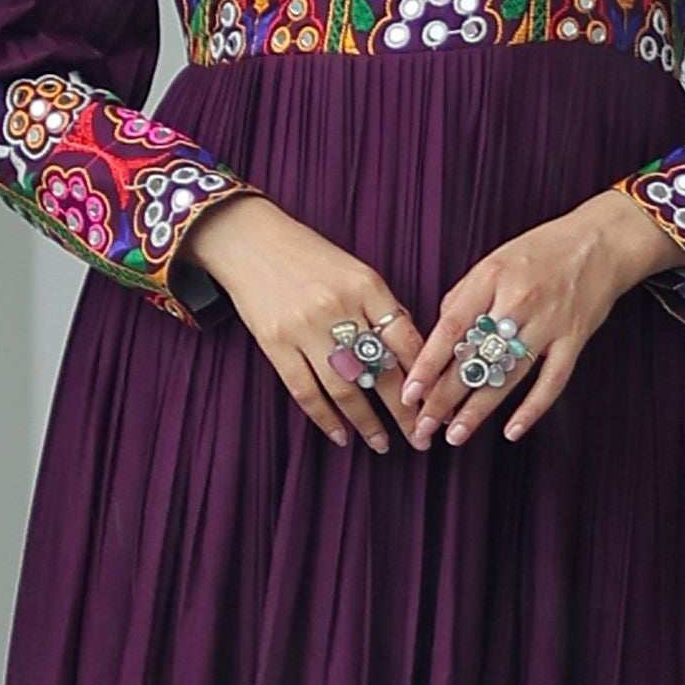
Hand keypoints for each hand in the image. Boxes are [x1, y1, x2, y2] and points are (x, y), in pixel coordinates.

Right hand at [179, 192, 426, 452]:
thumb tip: (409, 354)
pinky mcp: (275, 344)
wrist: (249, 240)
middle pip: (380, 370)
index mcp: (366, 286)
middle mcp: (339, 308)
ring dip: (368, 423)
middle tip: (421, 439)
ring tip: (383, 444)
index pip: (405, 340)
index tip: (435, 404)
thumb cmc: (308, 256)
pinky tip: (341, 436)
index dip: (423, 377)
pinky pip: (305, 391)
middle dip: (404, 412)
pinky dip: (325, 418)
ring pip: (345, 389)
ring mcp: (305, 328)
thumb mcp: (355, 271)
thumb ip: (381, 309)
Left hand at [399, 189, 673, 447]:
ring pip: (508, 375)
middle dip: (445, 397)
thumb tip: (439, 337)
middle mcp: (519, 301)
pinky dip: (532, 409)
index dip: (428, 364)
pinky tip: (511, 431)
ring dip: (479, 409)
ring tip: (455, 435)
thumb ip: (464, 297)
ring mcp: (549, 322)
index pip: (451, 328)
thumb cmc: (542, 250)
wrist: (600, 240)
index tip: (410, 393)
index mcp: (492, 277)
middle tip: (423, 426)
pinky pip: (552, 381)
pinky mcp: (574, 339)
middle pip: (475, 357)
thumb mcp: (494, 260)